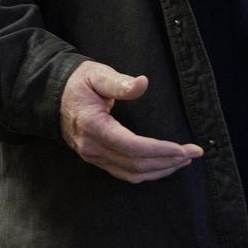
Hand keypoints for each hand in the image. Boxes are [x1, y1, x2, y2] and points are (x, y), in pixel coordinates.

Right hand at [59, 61, 201, 182]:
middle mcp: (92, 146)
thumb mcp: (97, 74)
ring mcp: (93, 156)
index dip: (158, 150)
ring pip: (131, 173)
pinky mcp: (97, 159)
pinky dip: (147, 172)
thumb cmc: (78, 82)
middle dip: (167, 161)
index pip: (130, 145)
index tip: (182, 149)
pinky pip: (124, 173)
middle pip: (135, 164)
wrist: (53, 96)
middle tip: (193, 153)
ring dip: (160, 170)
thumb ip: (119, 82)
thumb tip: (143, 83)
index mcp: (92, 125)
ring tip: (184, 160)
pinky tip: (164, 165)